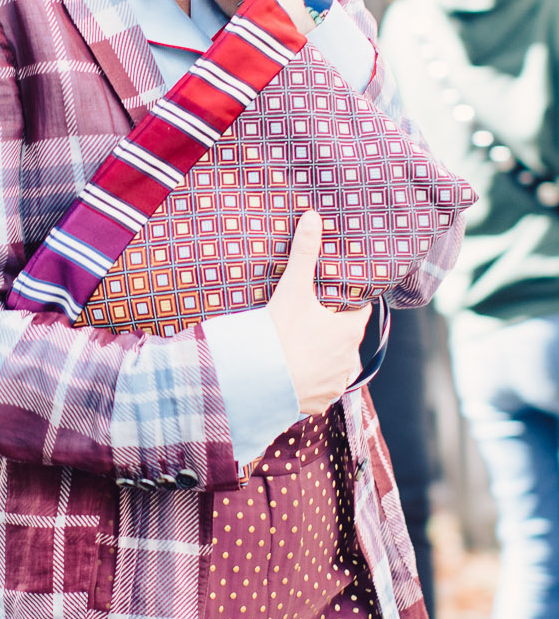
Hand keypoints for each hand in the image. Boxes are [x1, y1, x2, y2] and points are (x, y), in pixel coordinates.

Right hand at [266, 211, 370, 415]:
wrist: (259, 384)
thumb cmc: (281, 336)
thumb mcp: (293, 290)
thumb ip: (304, 253)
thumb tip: (313, 216)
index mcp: (350, 330)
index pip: (359, 311)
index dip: (346, 304)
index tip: (333, 300)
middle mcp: (350, 358)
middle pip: (346, 338)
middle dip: (332, 331)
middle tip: (309, 323)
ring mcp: (335, 383)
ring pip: (335, 365)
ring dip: (323, 358)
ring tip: (300, 350)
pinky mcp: (320, 402)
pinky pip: (321, 388)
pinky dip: (311, 381)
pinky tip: (294, 374)